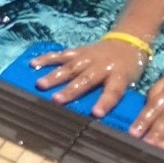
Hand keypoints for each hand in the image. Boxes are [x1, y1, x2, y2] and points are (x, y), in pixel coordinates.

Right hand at [29, 38, 146, 115]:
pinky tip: (33, 64)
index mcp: (119, 76)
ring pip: (70, 67)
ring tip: (40, 84)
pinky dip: (47, 59)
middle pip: (86, 79)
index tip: (95, 114)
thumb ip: (116, 97)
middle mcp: (102, 65)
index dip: (104, 102)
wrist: (127, 42)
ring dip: (54, 76)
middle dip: (71, 90)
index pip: (113, 91)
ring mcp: (88, 57)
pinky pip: (61, 55)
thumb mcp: (130, 83)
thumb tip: (104, 120)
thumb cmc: (128, 69)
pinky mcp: (78, 51)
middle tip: (56, 100)